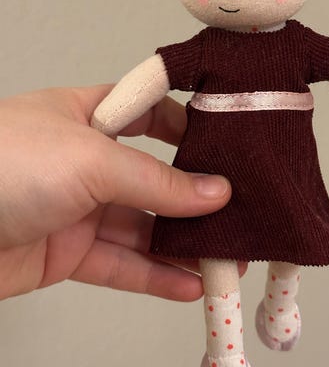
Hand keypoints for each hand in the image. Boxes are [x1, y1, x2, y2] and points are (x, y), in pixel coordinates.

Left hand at [0, 86, 231, 300]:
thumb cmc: (2, 165)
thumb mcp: (91, 160)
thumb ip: (157, 181)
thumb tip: (217, 192)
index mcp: (87, 116)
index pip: (147, 112)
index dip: (183, 124)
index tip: (221, 141)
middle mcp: (86, 160)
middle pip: (152, 178)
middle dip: (194, 197)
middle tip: (236, 212)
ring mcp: (78, 208)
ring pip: (142, 226)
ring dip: (182, 243)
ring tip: (225, 257)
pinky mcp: (68, 253)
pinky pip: (121, 263)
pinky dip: (156, 275)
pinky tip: (189, 284)